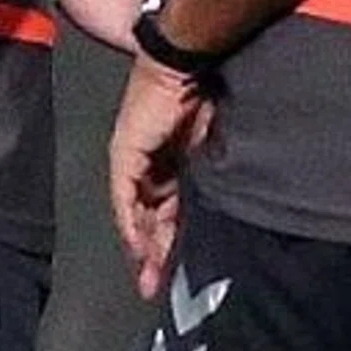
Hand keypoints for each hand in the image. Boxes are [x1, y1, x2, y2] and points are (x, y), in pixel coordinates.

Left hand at [108, 54, 212, 298]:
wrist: (190, 62)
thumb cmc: (208, 94)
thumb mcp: (214, 145)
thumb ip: (211, 177)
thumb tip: (226, 209)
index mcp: (172, 162)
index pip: (167, 211)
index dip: (169, 241)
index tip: (173, 272)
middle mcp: (148, 163)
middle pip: (148, 218)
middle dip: (153, 255)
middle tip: (154, 288)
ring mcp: (133, 158)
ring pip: (135, 213)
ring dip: (142, 247)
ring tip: (148, 279)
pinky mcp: (125, 152)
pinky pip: (126, 197)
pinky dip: (131, 223)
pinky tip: (138, 248)